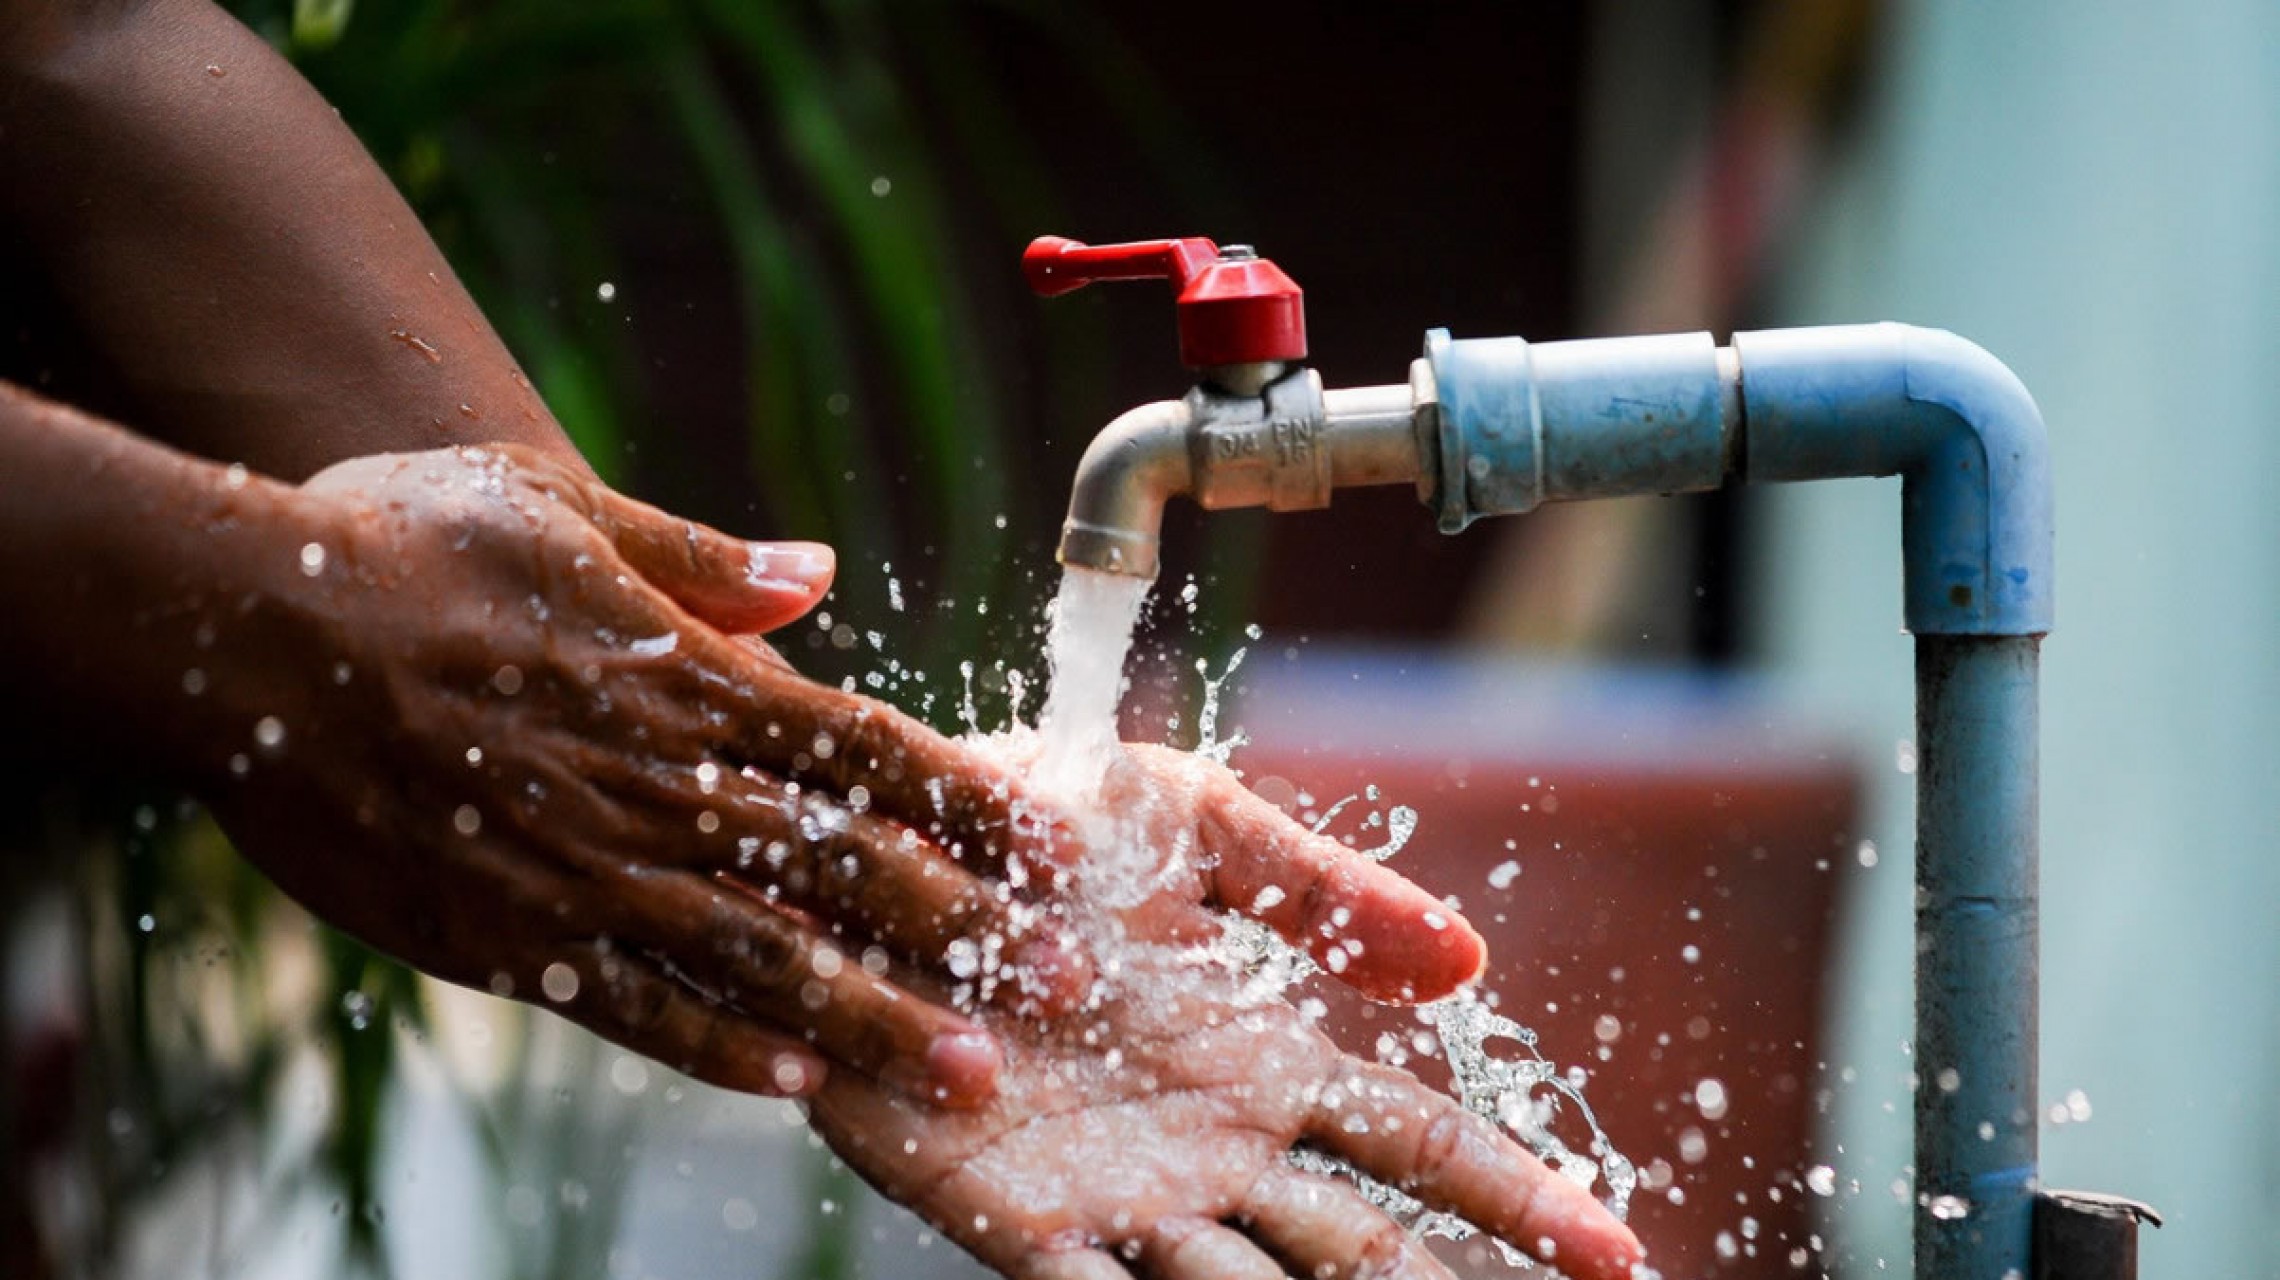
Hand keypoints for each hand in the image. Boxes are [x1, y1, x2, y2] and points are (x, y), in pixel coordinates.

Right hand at [198, 443, 1086, 1105]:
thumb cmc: (405, 542)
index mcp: (690, 678)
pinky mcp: (508, 940)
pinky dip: (719, 1049)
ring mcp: (588, 871)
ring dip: (874, 1022)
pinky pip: (634, 1009)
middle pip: (847, 871)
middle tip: (1072, 988)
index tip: (1057, 849)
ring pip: (763, 962)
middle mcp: (662, 784)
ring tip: (969, 1074)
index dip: (973, 801)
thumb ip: (702, 559)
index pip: (868, 749)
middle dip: (969, 932)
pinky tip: (795, 1087)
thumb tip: (818, 571)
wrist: (247, 629)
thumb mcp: (564, 509)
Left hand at [809, 743, 1644, 1279]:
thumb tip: (1474, 968)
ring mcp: (1120, 1198)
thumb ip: (1321, 890)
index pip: (1417, 1143)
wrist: (867, 851)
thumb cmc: (1031, 826)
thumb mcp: (1191, 825)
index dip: (1517, 1199)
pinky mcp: (1014, 1223)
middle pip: (1358, 1247)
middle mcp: (1208, 1149)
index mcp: (1259, 1060)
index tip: (1617, 1254)